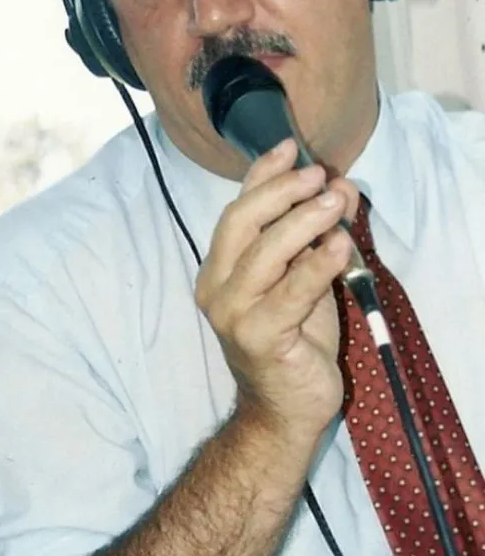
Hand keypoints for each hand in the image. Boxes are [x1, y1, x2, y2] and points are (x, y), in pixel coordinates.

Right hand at [195, 139, 358, 446]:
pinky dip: (317, 263)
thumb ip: (309, 237)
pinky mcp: (258, 337)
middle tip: (319, 174)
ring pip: (263, 253)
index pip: (235, 211)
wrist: (284, 409)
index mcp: (217, 269)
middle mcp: (215, 288)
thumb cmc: (293, 341)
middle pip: (240, 223)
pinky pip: (290, 291)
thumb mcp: (297, 280)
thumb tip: (339, 187)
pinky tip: (340, 244)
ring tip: (336, 200)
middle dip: (281, 192)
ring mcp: (232, 314)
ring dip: (302, 220)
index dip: (261, 176)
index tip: (291, 147)